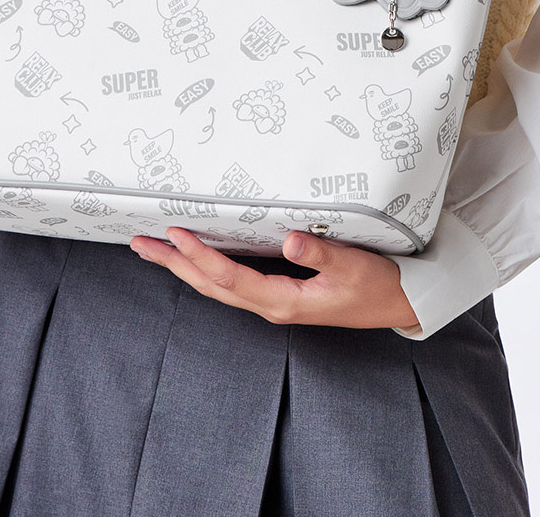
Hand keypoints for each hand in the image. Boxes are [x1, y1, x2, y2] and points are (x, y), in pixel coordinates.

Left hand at [129, 226, 422, 331]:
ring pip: (217, 287)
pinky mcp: (279, 294)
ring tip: (156, 249)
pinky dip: (206, 269)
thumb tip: (292, 241)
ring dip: (184, 268)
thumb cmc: (376, 285)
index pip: (230, 277)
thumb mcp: (353, 266)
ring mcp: (273, 302)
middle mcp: (271, 305)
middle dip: (175, 265)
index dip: (201, 256)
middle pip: (211, 286)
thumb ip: (321, 254)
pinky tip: (196, 259)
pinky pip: (232, 283)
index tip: (177, 234)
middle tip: (142, 244)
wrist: (397, 303)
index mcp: (283, 301)